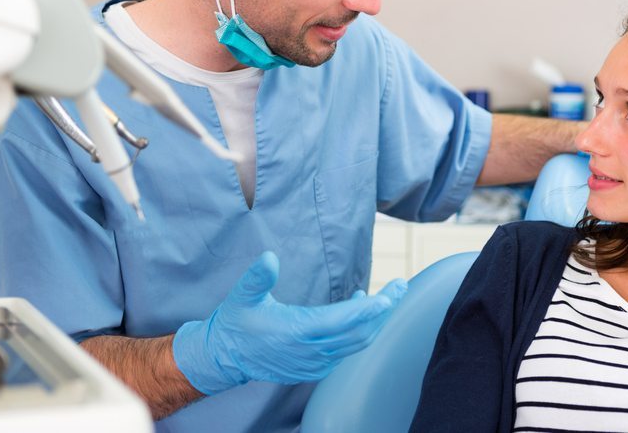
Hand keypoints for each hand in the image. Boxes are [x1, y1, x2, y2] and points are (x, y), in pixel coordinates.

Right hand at [172, 251, 406, 393]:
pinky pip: (347, 351)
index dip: (371, 308)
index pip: (344, 321)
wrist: (226, 356)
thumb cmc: (237, 322)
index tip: (391, 294)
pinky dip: (360, 331)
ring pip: (356, 343)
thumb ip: (257, 278)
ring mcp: (314, 363)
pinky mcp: (314, 368)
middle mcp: (311, 351)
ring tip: (389, 296)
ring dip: (376, 321)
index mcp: (297, 332)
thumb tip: (270, 258)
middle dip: (384, 310)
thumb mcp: (242, 296)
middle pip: (359, 332)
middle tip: (401, 287)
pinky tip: (361, 310)